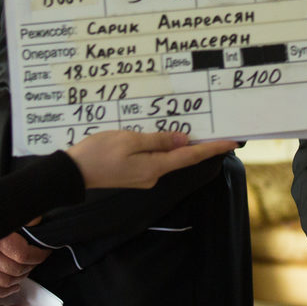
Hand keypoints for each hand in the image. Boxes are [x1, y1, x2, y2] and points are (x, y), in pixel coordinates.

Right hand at [65, 129, 237, 189]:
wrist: (73, 174)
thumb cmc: (98, 154)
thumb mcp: (129, 141)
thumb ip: (157, 140)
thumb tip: (183, 140)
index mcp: (154, 167)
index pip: (190, 157)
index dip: (212, 149)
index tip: (232, 142)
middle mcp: (153, 175)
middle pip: (181, 158)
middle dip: (198, 145)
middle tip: (216, 130)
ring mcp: (143, 176)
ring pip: (167, 158)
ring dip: (179, 145)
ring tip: (192, 129)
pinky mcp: (134, 174)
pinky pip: (154, 158)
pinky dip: (162, 147)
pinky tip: (163, 136)